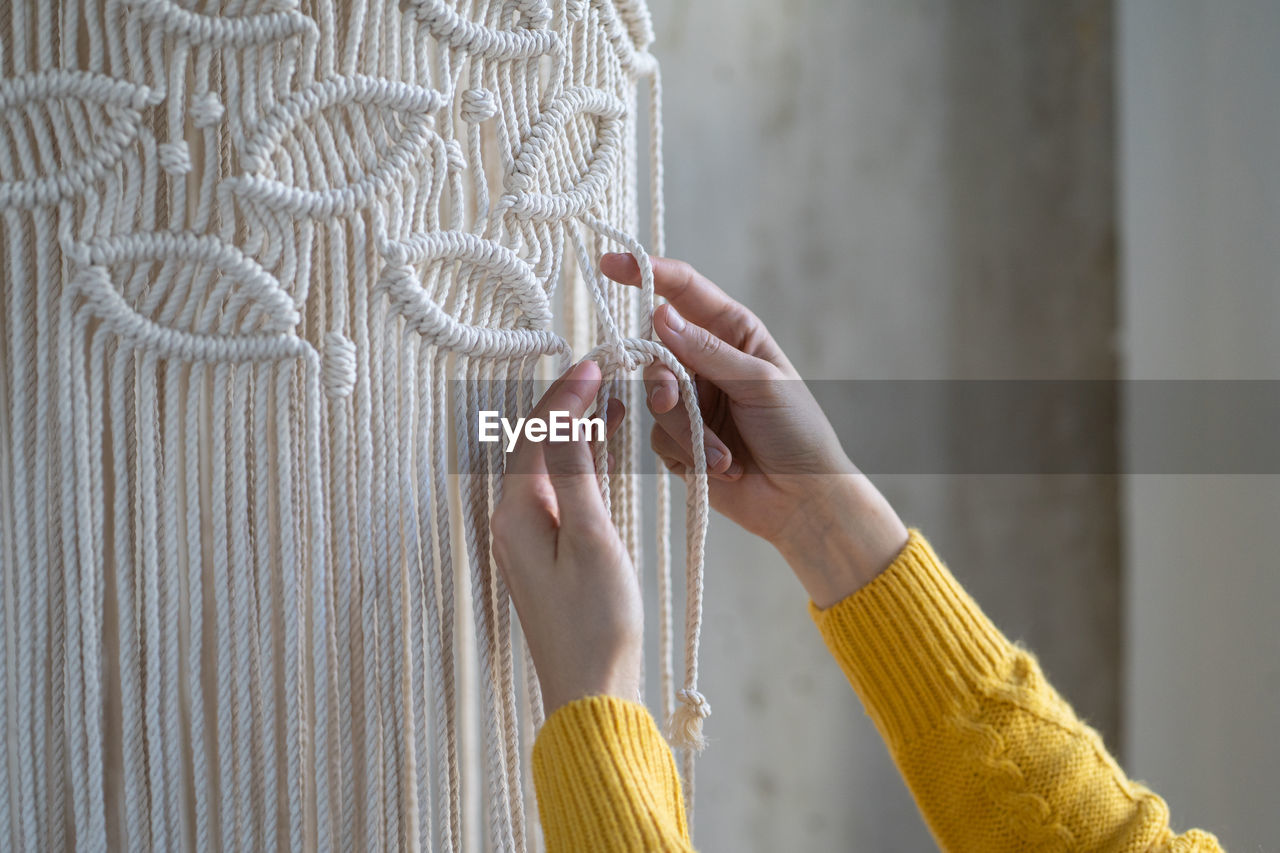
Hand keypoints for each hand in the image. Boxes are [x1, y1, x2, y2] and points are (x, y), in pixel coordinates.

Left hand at [490, 360, 642, 714]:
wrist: (592, 692)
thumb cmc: (595, 622)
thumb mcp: (592, 538)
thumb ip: (578, 473)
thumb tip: (566, 417)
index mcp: (515, 514)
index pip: (533, 435)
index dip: (563, 396)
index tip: (594, 365)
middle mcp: (513, 523)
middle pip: (536, 447)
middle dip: (569, 407)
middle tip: (606, 374)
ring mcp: (530, 541)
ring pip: (552, 470)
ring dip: (580, 435)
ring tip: (615, 402)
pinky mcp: (550, 557)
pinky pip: (563, 495)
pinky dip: (585, 468)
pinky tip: (608, 455)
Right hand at [601, 253, 908, 606]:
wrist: (803, 500)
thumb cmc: (797, 432)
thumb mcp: (759, 382)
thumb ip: (707, 351)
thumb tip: (659, 314)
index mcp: (732, 333)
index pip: (683, 292)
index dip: (647, 274)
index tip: (610, 265)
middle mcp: (706, 361)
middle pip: (656, 352)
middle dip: (665, 381)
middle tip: (675, 398)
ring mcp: (692, 401)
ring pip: (655, 400)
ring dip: (687, 429)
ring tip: (723, 455)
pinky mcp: (681, 441)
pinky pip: (658, 437)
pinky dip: (688, 453)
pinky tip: (722, 468)